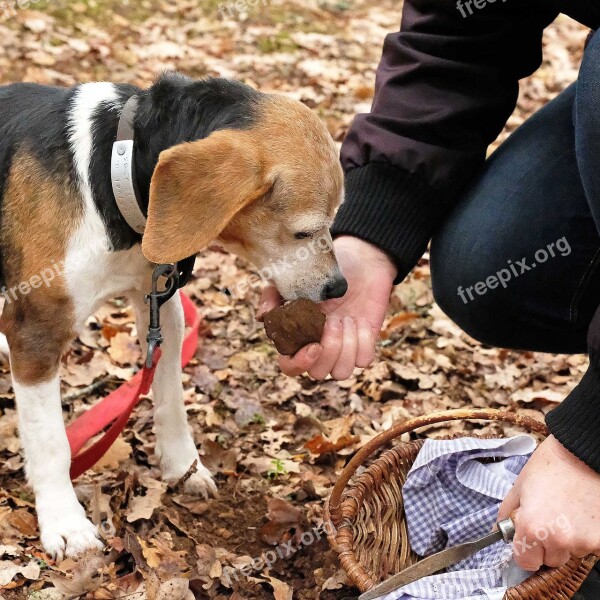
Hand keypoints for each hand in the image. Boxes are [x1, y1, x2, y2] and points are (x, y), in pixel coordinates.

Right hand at [258, 236, 396, 379]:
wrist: (359, 261)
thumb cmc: (322, 271)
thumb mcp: (293, 278)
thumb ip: (273, 295)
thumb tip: (263, 316)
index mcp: (298, 337)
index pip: (290, 367)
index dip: (299, 364)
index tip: (314, 346)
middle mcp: (319, 348)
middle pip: (317, 373)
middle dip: (328, 348)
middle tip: (333, 319)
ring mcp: (343, 349)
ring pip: (341, 372)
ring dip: (346, 346)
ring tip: (347, 318)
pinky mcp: (365, 344)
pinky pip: (364, 360)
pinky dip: (364, 341)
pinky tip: (360, 320)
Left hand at [498, 435, 599, 569]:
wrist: (583, 453)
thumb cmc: (550, 465)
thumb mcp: (520, 486)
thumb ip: (507, 512)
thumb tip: (499, 530)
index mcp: (532, 528)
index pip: (525, 561)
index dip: (524, 549)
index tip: (527, 538)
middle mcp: (559, 541)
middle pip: (550, 559)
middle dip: (547, 544)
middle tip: (549, 518)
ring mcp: (584, 542)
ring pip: (571, 552)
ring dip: (568, 539)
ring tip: (567, 511)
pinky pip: (589, 546)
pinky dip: (585, 534)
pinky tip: (582, 513)